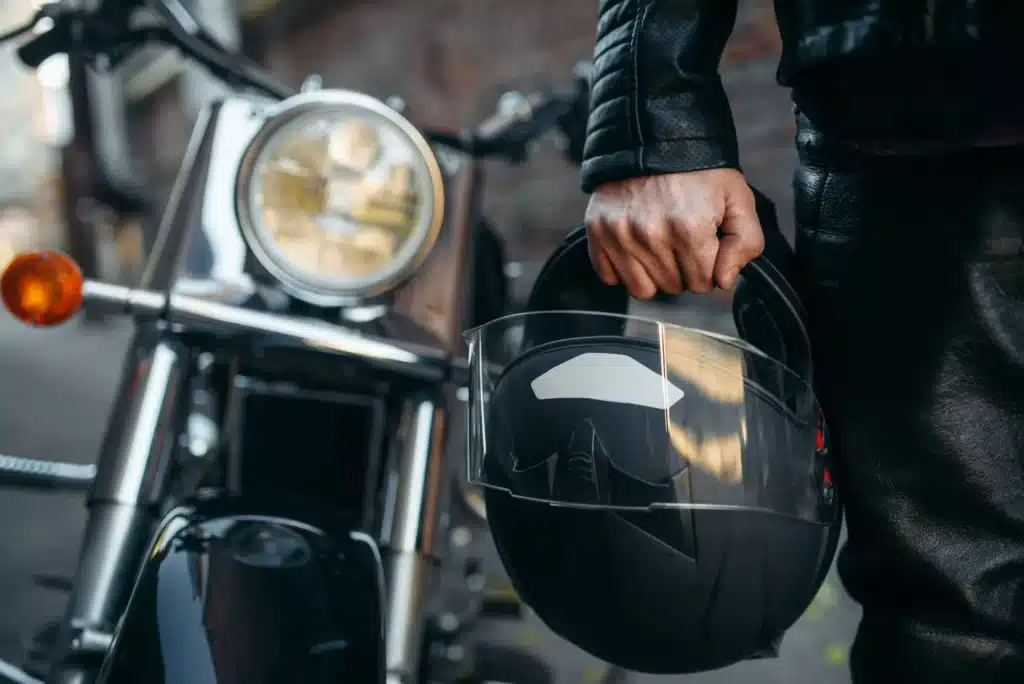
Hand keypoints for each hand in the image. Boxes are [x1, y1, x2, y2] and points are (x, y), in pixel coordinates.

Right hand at [584, 169, 764, 298]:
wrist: (654, 136)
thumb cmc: (700, 171)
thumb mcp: (738, 199)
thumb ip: (746, 243)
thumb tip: (724, 281)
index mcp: (689, 228)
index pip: (704, 283)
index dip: (711, 268)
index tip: (707, 245)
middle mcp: (650, 234)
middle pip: (674, 287)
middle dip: (684, 271)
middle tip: (684, 241)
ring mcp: (619, 234)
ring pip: (643, 290)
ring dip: (656, 275)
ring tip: (662, 246)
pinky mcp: (597, 231)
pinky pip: (611, 277)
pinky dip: (625, 269)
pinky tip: (637, 246)